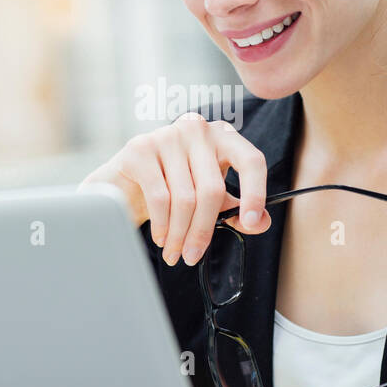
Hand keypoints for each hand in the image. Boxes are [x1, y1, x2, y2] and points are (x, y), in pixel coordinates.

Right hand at [78, 111, 271, 265]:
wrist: (125, 181)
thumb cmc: (173, 186)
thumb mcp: (210, 198)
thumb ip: (235, 208)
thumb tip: (261, 222)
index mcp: (222, 136)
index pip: (251, 160)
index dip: (255, 193)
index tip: (250, 223)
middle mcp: (197, 129)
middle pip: (213, 189)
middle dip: (202, 231)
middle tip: (192, 256)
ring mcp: (168, 135)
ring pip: (185, 198)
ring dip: (179, 234)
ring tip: (174, 252)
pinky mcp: (141, 148)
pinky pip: (160, 197)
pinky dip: (162, 225)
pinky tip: (161, 237)